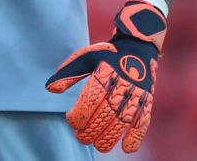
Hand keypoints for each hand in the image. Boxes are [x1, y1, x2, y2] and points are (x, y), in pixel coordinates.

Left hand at [46, 0, 166, 153]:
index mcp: (104, 73)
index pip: (91, 98)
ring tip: (98, 146)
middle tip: (81, 138)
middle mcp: (121, 85)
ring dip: (110, 136)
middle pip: (106, 113)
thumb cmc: (106, 55)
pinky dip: (136, 136)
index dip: (80, 113)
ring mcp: (135, 95)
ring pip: (123, 121)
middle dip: (92, 129)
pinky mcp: (146, 102)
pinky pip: (143, 121)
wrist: (137, 47)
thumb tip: (49, 89)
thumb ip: (68, 74)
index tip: (71, 121)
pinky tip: (127, 148)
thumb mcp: (85, 57)